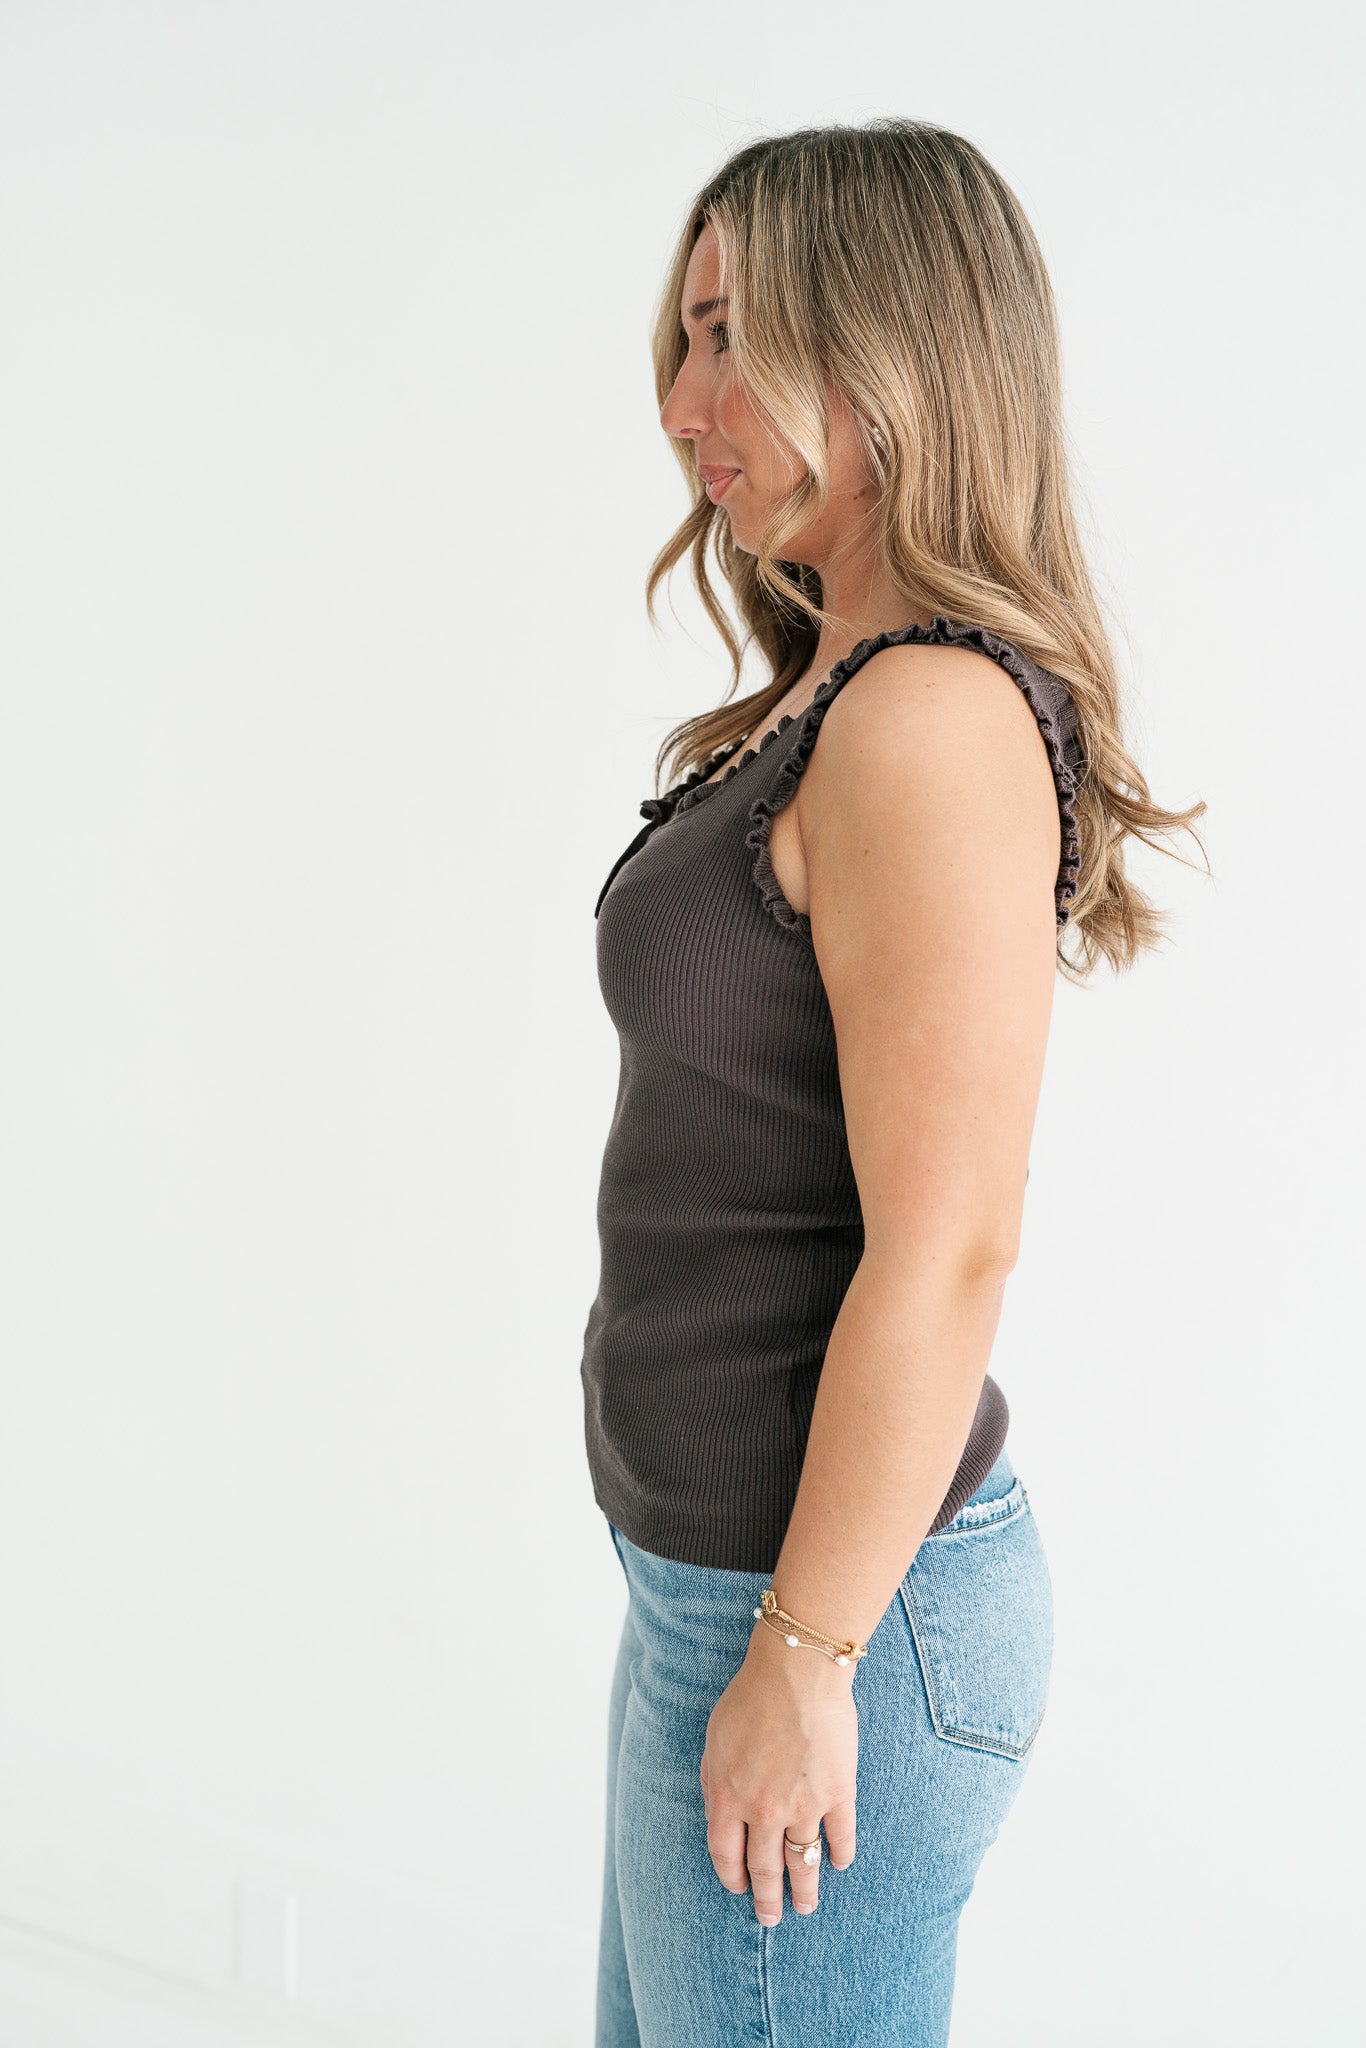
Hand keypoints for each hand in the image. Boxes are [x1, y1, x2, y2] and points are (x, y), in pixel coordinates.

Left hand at [699, 1619, 857, 1924]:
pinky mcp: (838, 1792)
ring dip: (805, 1888)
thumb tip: (715, 1813)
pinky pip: (841, 1835)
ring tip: (806, 1907)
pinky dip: (841, 1853)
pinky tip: (840, 1863)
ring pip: (803, 1861)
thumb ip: (712, 1782)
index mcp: (728, 1797)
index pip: (726, 1854)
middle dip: (768, 1898)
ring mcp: (804, 1805)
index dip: (732, 1877)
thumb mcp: (713, 1740)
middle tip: (772, 1919)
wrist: (796, 1672)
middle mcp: (764, 1811)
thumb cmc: (750, 1697)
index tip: (739, 1890)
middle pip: (765, 1868)